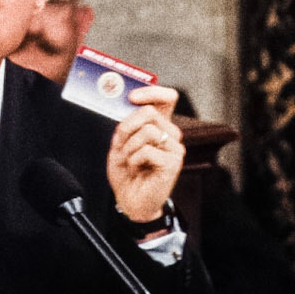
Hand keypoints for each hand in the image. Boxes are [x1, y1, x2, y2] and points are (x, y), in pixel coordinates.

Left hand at [106, 85, 183, 224]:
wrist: (130, 201)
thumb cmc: (127, 173)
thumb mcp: (120, 144)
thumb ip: (125, 125)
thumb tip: (127, 106)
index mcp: (160, 126)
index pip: (167, 98)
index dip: (152, 91)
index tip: (132, 97)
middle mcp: (170, 134)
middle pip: (150, 112)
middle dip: (128, 127)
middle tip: (122, 144)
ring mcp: (174, 148)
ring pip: (147, 130)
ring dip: (129, 147)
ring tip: (130, 161)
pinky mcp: (173, 162)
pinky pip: (147, 150)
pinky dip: (134, 159)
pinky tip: (136, 168)